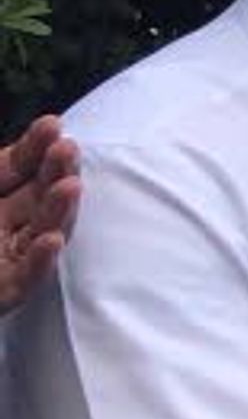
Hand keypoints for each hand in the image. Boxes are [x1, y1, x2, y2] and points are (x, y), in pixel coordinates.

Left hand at [0, 113, 80, 313]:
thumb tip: (35, 127)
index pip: (15, 169)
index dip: (33, 148)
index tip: (53, 125)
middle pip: (37, 197)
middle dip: (55, 172)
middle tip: (67, 151)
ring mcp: (2, 260)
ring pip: (40, 234)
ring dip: (58, 211)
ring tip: (70, 187)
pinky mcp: (2, 293)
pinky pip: (25, 280)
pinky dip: (40, 263)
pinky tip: (50, 241)